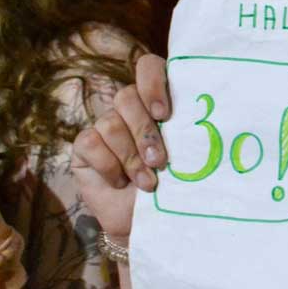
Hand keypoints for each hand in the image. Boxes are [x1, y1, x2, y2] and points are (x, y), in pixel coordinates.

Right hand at [71, 53, 171, 238]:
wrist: (146, 221)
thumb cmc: (172, 185)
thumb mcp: (184, 156)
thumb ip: (185, 131)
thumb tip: (202, 118)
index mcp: (157, 100)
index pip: (148, 67)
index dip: (153, 84)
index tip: (165, 115)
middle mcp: (129, 106)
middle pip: (127, 96)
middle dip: (145, 133)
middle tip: (160, 161)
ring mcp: (104, 124)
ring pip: (110, 123)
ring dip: (131, 157)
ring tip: (148, 183)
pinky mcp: (84, 145)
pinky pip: (92, 142)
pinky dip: (109, 165)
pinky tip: (120, 181)